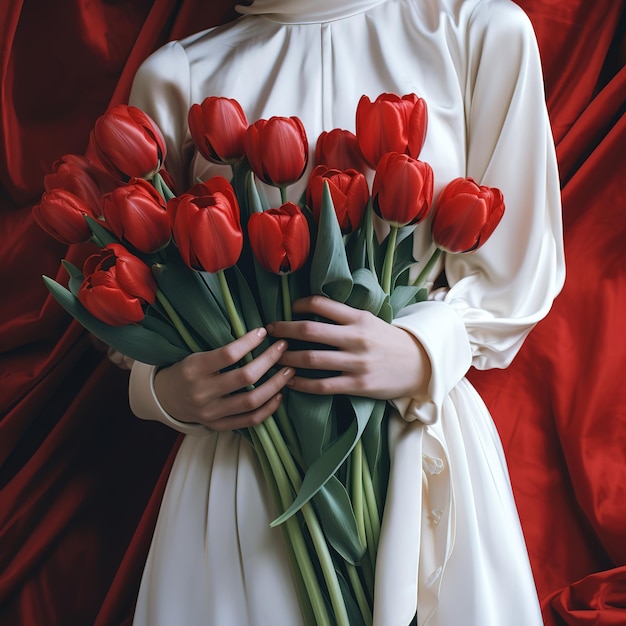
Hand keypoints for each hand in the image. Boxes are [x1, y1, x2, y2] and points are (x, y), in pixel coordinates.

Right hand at [154, 328, 293, 430]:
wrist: (166, 398)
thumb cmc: (187, 370)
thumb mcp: (196, 355)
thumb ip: (223, 352)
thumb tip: (260, 336)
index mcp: (194, 368)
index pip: (228, 354)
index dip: (249, 342)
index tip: (264, 332)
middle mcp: (202, 392)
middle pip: (245, 377)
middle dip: (269, 360)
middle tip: (284, 348)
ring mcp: (211, 412)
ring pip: (251, 401)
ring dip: (275, 385)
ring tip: (289, 371)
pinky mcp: (218, 426)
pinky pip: (250, 420)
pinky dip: (268, 408)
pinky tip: (279, 395)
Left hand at [268, 296, 430, 399]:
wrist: (419, 365)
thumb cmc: (389, 341)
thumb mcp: (371, 321)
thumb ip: (345, 316)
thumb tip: (312, 309)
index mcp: (359, 318)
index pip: (322, 304)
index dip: (300, 304)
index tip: (289, 309)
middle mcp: (356, 338)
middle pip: (309, 331)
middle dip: (284, 330)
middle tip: (269, 331)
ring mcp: (356, 363)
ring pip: (311, 358)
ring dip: (287, 357)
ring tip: (272, 357)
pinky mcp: (358, 385)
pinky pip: (322, 385)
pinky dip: (301, 383)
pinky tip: (289, 381)